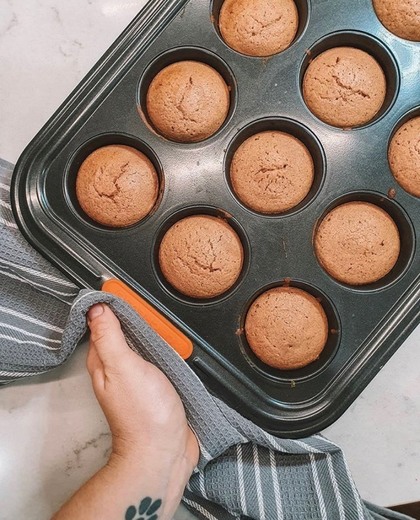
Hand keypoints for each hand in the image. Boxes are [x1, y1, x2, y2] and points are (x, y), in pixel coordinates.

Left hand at [86, 303, 198, 476]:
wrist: (165, 451)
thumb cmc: (143, 413)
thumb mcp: (123, 366)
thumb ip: (109, 336)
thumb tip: (96, 308)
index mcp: (103, 360)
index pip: (103, 322)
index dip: (114, 304)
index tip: (128, 292)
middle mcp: (117, 367)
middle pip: (126, 331)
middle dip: (140, 318)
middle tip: (156, 313)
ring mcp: (137, 377)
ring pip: (144, 344)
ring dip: (156, 334)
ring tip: (169, 327)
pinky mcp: (155, 386)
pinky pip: (159, 359)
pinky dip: (166, 350)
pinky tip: (177, 348)